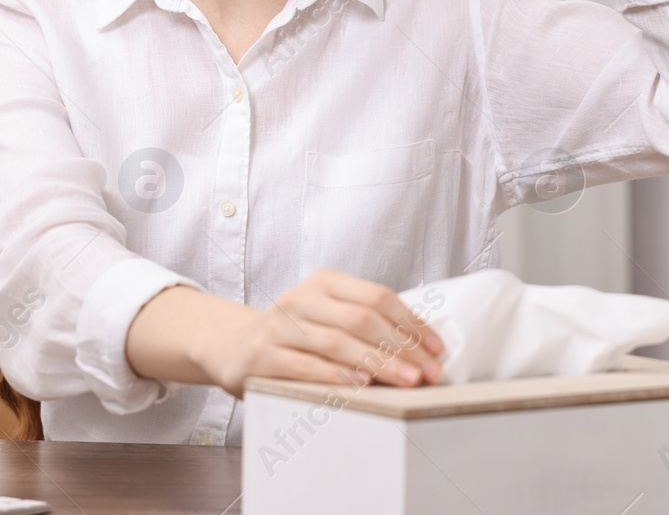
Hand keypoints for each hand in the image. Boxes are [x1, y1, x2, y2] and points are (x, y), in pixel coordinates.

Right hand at [198, 268, 444, 399]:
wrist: (232, 345)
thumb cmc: (294, 335)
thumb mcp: (326, 315)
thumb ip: (364, 323)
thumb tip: (421, 347)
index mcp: (323, 282)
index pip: (377, 296)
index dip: (411, 322)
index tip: (436, 349)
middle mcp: (300, 298)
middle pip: (361, 320)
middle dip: (402, 348)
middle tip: (429, 372)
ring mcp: (278, 327)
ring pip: (337, 343)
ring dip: (378, 364)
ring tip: (407, 382)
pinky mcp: (261, 357)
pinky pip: (306, 367)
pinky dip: (337, 377)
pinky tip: (362, 386)